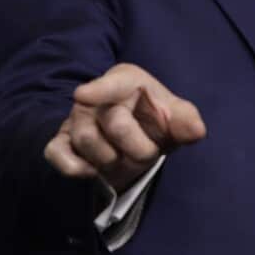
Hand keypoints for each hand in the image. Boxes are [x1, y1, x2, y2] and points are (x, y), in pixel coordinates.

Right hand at [44, 63, 206, 191]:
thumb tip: (196, 130)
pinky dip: (74, 167)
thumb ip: (186, 120)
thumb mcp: (175, 118)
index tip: (83, 95)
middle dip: (139, 148)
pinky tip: (92, 173)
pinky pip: (57, 154)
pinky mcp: (62, 142)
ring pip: (87, 141)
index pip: (113, 83)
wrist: (131, 141)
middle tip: (148, 154)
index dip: (100, 89)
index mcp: (125, 81)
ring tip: (123, 160)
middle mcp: (95, 96)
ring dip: (112, 160)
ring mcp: (76, 119)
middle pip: (115, 123)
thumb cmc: (154, 122)